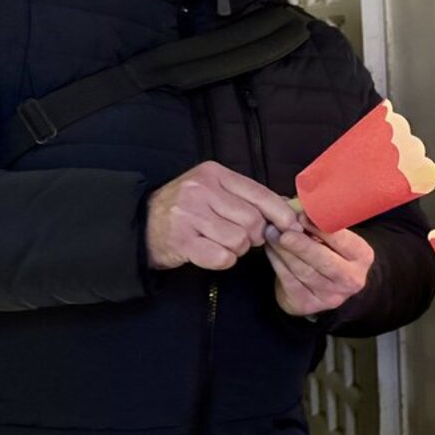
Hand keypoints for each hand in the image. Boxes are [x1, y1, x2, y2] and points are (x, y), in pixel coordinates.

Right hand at [146, 161, 300, 270]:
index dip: (281, 214)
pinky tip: (212, 252)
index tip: (292, 227)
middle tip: (241, 237)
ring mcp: (190, 215)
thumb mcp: (214, 190)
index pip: (261, 194)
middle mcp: (202, 190)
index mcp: (215, 173)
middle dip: (254, 236)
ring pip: (239, 240)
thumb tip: (288, 211)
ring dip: (237, 249)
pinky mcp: (182, 240)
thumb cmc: (186, 209)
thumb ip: (247, 197)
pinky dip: (223, 260)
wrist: (141, 224)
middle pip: (253, 221)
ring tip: (222, 243)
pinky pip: (222, 257)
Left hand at [265, 218, 375, 314]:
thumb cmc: (330, 252)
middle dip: (301, 245)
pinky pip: (290, 281)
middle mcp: (351, 279)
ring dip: (284, 251)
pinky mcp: (308, 304)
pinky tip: (270, 249)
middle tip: (283, 231)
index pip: (344, 241)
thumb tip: (295, 207)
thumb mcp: (334, 238)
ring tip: (271, 234)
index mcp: (362, 256)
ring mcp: (330, 296)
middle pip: (324, 261)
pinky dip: (277, 263)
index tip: (302, 216)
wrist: (327, 287)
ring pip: (304, 271)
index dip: (321, 229)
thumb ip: (321, 224)